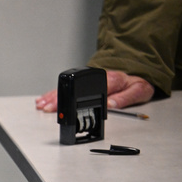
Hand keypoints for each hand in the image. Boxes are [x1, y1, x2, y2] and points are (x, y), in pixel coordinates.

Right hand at [35, 70, 154, 111]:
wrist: (134, 73)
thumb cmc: (135, 84)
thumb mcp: (139, 91)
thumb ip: (126, 98)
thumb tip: (112, 105)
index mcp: (112, 80)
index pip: (90, 91)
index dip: (78, 99)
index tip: (69, 107)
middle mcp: (97, 77)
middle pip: (75, 89)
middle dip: (59, 98)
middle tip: (49, 108)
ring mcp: (88, 80)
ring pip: (68, 87)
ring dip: (53, 96)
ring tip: (42, 104)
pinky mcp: (83, 82)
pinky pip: (67, 87)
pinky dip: (54, 93)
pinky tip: (44, 98)